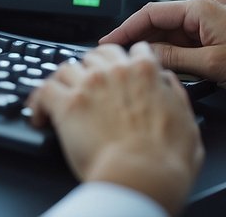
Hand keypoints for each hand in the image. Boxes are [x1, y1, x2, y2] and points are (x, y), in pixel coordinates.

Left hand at [28, 42, 202, 215]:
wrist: (143, 177)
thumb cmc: (166, 159)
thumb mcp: (187, 121)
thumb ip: (175, 94)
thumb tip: (166, 82)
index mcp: (145, 72)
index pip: (131, 50)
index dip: (124, 61)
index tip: (119, 72)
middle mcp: (115, 71)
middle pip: (95, 54)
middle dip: (92, 68)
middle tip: (88, 87)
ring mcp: (89, 85)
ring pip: (67, 67)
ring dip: (64, 83)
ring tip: (61, 99)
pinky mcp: (67, 104)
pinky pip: (43, 90)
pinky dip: (38, 102)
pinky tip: (39, 116)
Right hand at [100, 0, 225, 100]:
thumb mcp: (213, 66)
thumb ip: (175, 59)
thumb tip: (146, 56)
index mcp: (202, 8)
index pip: (152, 14)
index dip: (126, 29)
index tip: (108, 42)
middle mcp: (208, 8)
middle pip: (162, 22)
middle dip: (140, 40)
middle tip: (120, 59)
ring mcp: (218, 19)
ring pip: (177, 33)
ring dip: (160, 48)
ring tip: (142, 67)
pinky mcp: (225, 32)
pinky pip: (192, 39)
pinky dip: (178, 52)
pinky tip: (170, 68)